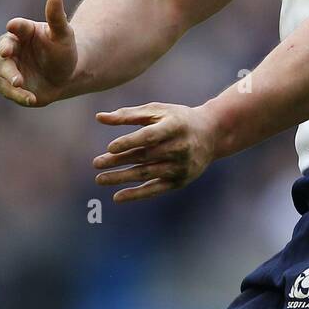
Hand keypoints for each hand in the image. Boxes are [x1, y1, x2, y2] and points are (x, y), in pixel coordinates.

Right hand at [0, 0, 78, 107]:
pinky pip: (8, 91)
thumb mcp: (63, 34)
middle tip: (8, 56)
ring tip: (20, 84)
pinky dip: (17, 95)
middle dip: (4, 55)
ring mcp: (8, 68)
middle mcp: (11, 49)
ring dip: (8, 78)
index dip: (15, 26)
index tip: (13, 25)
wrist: (66, 75)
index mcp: (22, 32)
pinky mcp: (9, 86)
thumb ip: (57, 17)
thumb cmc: (63, 50)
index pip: (17, 27)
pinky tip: (31, 99)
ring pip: (0, 73)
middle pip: (2, 51)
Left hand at [92, 102, 218, 202]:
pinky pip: (155, 189)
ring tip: (100, 179)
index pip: (149, 136)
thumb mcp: (156, 111)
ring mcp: (181, 166)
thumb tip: (99, 117)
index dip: (130, 142)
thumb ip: (128, 115)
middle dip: (118, 161)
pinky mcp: (180, 180)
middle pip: (144, 156)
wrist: (211, 134)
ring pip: (146, 174)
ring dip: (122, 178)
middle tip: (96, 164)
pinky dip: (136, 194)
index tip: (110, 147)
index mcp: (174, 126)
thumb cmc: (177, 119)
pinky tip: (117, 196)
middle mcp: (180, 147)